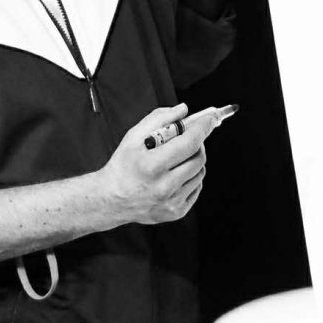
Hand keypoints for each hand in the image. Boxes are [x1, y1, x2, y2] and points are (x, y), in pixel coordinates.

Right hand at [96, 103, 214, 225]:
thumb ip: (159, 118)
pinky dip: (191, 177)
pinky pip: (197, 187)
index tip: (211, 118)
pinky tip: (175, 175)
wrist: (112, 200)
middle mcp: (164, 186)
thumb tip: (183, 110)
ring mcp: (172, 201)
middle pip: (199, 157)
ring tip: (175, 159)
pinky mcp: (177, 211)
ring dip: (193, 160)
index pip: (189, 143)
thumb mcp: (133, 137)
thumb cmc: (123, 166)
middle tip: (188, 137)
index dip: (203, 128)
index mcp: (152, 165)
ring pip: (200, 172)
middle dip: (197, 143)